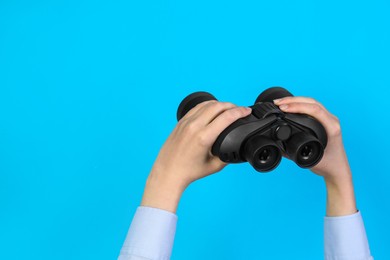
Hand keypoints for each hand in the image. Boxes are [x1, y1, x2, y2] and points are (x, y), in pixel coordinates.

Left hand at [141, 101, 251, 212]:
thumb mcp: (214, 167)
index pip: (226, 117)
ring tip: (228, 108)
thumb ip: (227, 156)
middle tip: (239, 109)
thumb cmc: (188, 172)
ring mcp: (186, 122)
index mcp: (203, 137)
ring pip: (207, 104)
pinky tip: (213, 108)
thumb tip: (235, 148)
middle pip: (217, 106)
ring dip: (220, 104)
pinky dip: (208, 105)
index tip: (247, 111)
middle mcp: (194, 127)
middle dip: (232, 105)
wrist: (168, 172)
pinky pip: (197, 108)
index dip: (240, 111)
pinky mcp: (181, 122)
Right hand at [274, 96, 356, 215]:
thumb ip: (296, 153)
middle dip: (292, 100)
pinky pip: (312, 107)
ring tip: (279, 102)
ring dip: (295, 101)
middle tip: (277, 103)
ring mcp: (329, 119)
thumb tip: (277, 144)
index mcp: (332, 127)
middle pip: (312, 102)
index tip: (282, 108)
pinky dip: (299, 104)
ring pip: (311, 103)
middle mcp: (332, 120)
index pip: (314, 110)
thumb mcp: (311, 159)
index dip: (297, 107)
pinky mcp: (324, 121)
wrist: (338, 170)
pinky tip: (289, 105)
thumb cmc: (328, 165)